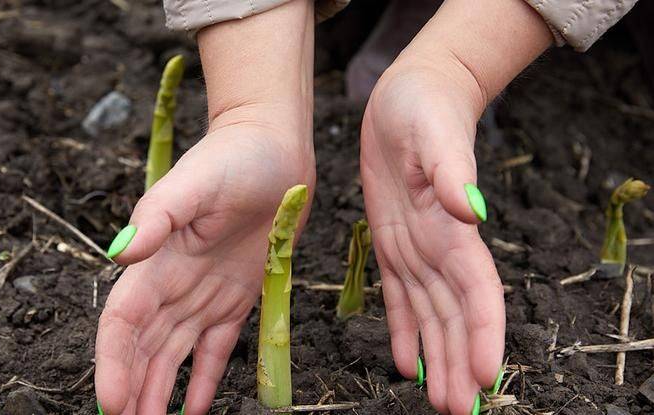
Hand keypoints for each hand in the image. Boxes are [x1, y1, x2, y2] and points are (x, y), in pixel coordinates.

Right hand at [95, 107, 314, 413]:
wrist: (272, 150)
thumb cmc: (232, 158)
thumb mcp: (193, 182)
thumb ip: (158, 216)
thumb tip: (119, 252)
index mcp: (156, 260)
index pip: (124, 321)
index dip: (113, 362)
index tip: (111, 402)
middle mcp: (174, 283)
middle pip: (144, 347)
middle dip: (132, 388)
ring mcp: (204, 293)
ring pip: (174, 355)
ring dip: (159, 393)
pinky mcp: (237, 297)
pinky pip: (215, 347)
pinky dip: (202, 380)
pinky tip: (193, 410)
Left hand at [361, 0, 549, 411]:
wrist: (408, 98)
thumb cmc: (426, 109)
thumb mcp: (436, 133)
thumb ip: (454, 173)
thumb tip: (472, 209)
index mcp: (455, 228)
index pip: (477, 291)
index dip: (483, 333)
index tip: (485, 374)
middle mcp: (440, 248)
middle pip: (455, 316)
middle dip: (459, 362)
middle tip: (458, 409)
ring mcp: (416, 250)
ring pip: (429, 315)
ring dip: (436, 357)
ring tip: (440, 399)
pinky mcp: (392, 244)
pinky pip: (398, 297)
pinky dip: (403, 330)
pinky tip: (404, 361)